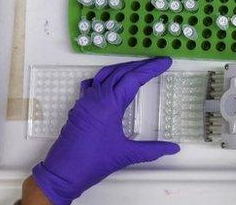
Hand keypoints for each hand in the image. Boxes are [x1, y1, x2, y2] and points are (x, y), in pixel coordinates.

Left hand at [32, 57, 179, 204]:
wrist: (62, 173)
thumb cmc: (92, 162)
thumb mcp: (127, 155)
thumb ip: (153, 150)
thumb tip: (173, 148)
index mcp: (109, 104)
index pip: (134, 78)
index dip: (151, 68)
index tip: (165, 63)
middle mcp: (96, 97)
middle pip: (121, 71)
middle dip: (141, 65)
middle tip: (158, 63)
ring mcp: (85, 101)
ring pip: (106, 74)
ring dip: (124, 68)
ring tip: (139, 68)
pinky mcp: (80, 107)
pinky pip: (93, 84)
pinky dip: (105, 77)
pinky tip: (111, 82)